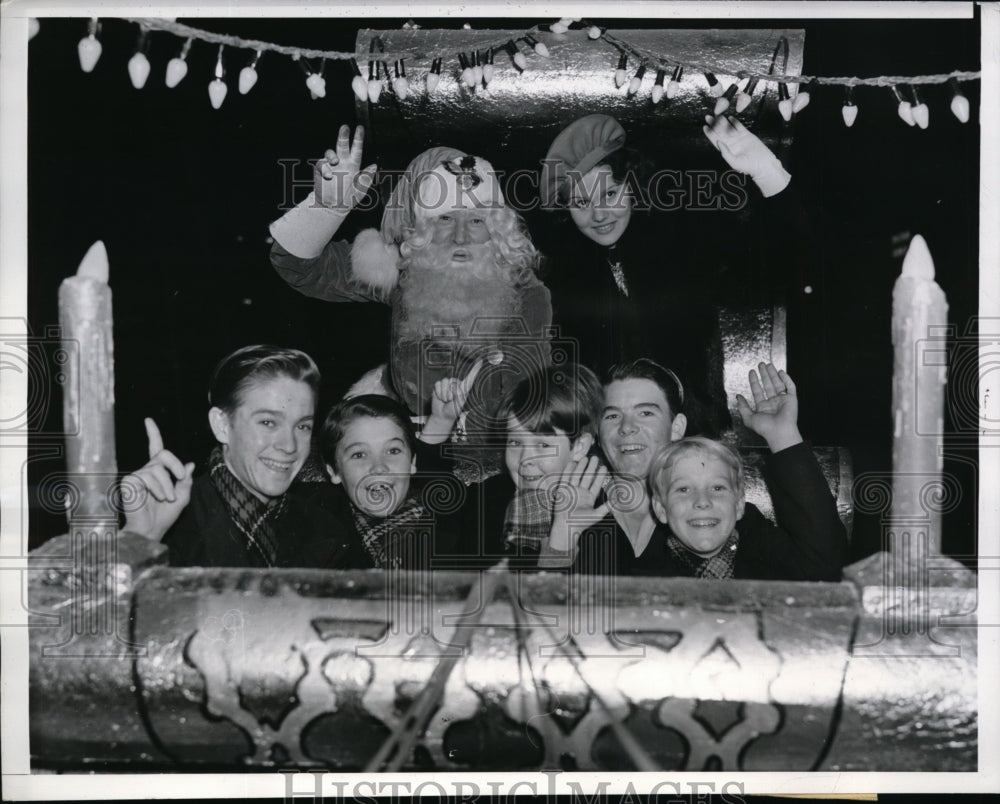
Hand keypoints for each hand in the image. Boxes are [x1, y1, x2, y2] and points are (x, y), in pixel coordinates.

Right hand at [122, 418, 194, 540]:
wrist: (151, 530)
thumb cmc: (164, 516)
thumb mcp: (182, 497)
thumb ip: (185, 481)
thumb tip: (189, 464)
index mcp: (158, 472)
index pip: (156, 448)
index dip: (153, 433)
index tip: (148, 420)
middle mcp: (146, 470)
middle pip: (163, 453)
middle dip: (175, 465)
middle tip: (180, 478)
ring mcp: (137, 475)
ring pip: (159, 468)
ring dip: (168, 486)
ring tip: (166, 499)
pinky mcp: (129, 481)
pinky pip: (149, 476)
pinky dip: (159, 488)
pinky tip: (156, 498)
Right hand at [313, 124, 376, 211]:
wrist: (333, 207)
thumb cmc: (348, 199)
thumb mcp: (361, 189)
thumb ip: (367, 177)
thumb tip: (374, 165)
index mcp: (353, 166)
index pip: (356, 149)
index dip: (358, 139)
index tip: (360, 128)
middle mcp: (342, 163)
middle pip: (342, 146)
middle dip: (343, 136)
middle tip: (345, 127)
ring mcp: (331, 166)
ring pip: (330, 153)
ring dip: (331, 155)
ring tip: (335, 161)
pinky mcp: (321, 171)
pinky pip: (321, 164)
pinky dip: (324, 168)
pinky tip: (329, 176)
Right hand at [430, 358, 482, 421]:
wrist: (442, 415)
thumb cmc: (452, 410)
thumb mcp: (460, 403)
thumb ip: (460, 394)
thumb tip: (459, 387)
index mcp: (464, 388)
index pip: (470, 377)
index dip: (475, 369)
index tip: (481, 361)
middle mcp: (456, 384)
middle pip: (453, 382)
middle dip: (450, 393)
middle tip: (450, 400)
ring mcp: (447, 384)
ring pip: (445, 382)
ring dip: (444, 394)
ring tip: (445, 399)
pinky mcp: (438, 385)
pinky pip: (438, 385)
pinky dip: (438, 393)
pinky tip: (440, 397)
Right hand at [548, 456, 609, 551]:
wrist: (566, 526)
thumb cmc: (581, 523)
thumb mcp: (597, 515)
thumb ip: (607, 507)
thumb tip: (617, 500)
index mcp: (589, 498)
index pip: (596, 484)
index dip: (600, 476)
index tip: (604, 467)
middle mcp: (581, 492)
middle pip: (587, 477)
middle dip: (591, 468)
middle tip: (595, 458)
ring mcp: (571, 490)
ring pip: (577, 476)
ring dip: (581, 467)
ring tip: (585, 458)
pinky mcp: (562, 490)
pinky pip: (565, 478)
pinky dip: (568, 470)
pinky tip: (572, 463)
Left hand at [702, 115, 790, 196]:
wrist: (763, 164)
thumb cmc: (748, 167)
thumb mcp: (734, 162)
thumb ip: (725, 153)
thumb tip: (718, 142)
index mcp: (726, 150)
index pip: (715, 140)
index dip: (710, 134)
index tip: (705, 127)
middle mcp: (731, 144)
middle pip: (720, 132)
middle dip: (714, 125)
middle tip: (708, 117)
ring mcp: (739, 138)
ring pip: (729, 128)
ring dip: (723, 121)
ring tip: (717, 115)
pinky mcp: (747, 135)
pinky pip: (739, 127)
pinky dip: (735, 122)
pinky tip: (730, 117)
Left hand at [736, 363, 802, 451]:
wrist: (779, 432)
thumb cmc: (765, 428)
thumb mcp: (749, 418)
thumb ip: (742, 407)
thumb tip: (738, 396)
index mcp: (763, 407)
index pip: (758, 391)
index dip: (754, 381)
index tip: (751, 372)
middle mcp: (773, 403)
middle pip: (768, 385)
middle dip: (764, 374)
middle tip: (761, 364)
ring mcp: (782, 400)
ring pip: (778, 383)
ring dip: (773, 374)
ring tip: (768, 365)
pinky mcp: (792, 399)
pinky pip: (790, 387)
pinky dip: (786, 379)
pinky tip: (781, 372)